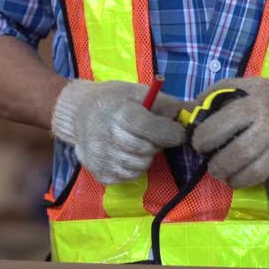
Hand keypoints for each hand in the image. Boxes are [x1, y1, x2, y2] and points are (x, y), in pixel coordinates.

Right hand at [51, 80, 186, 184]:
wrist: (78, 113)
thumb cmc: (113, 100)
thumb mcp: (137, 92)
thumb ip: (164, 103)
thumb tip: (189, 114)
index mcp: (120, 113)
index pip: (153, 129)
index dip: (171, 132)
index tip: (176, 131)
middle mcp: (108, 136)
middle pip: (148, 150)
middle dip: (156, 143)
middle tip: (150, 134)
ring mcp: (102, 157)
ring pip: (140, 166)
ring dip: (145, 156)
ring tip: (136, 143)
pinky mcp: (99, 173)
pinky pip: (128, 177)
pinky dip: (132, 168)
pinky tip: (124, 153)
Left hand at [191, 75, 268, 188]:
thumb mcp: (254, 84)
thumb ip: (223, 92)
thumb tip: (192, 107)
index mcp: (255, 103)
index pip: (219, 126)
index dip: (203, 140)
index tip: (199, 146)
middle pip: (235, 156)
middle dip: (217, 168)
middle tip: (214, 169)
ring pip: (252, 174)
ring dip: (235, 180)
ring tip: (230, 178)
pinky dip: (262, 181)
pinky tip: (259, 175)